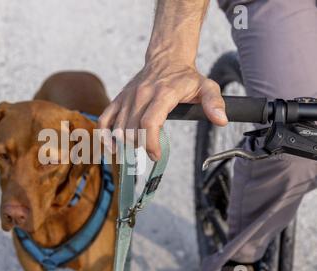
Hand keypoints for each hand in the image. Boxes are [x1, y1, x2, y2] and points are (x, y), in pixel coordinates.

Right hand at [98, 56, 227, 160]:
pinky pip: (104, 119)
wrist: (166, 58)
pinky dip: (105, 136)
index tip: (156, 155)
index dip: (151, 143)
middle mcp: (141, 95)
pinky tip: (113, 148)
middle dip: (140, 147)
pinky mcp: (118, 99)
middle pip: (133, 130)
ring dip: (127, 144)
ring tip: (138, 149)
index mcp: (162, 93)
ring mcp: (127, 97)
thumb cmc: (186, 77)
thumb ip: (214, 103)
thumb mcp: (207, 86)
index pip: (149, 123)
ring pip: (119, 128)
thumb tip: (221, 120)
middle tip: (150, 153)